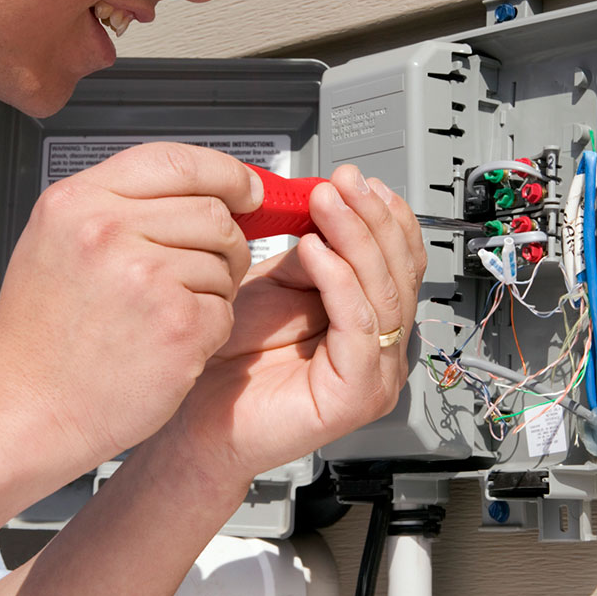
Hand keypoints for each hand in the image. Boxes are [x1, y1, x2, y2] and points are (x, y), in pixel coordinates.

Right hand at [0, 143, 261, 471]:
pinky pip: (226, 310)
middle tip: (205, 267)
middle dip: (225, 240)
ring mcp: (145, 278)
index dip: (225, 172)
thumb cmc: (39, 338)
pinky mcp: (177, 326)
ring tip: (163, 315)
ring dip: (213, 289)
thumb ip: (121, 206)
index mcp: (77, 202)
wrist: (22, 410)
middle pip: (214, 210)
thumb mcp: (55, 242)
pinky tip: (167, 344)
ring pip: (226, 261)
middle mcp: (109, 231)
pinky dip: (209, 330)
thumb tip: (203, 188)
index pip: (176, 159)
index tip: (247, 189)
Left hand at [170, 165, 425, 485]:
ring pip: (385, 294)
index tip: (356, 180)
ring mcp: (375, 374)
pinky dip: (340, 282)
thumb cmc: (230, 359)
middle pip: (400, 273)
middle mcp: (381, 347)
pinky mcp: (356, 395)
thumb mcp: (275, 285)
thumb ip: (310, 252)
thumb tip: (331, 205)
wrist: (195, 415)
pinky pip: (360, 327)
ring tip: (327, 204)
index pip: (401, 261)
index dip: (385, 217)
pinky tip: (315, 250)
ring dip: (357, 238)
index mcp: (369, 318)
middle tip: (343, 183)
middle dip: (372, 219)